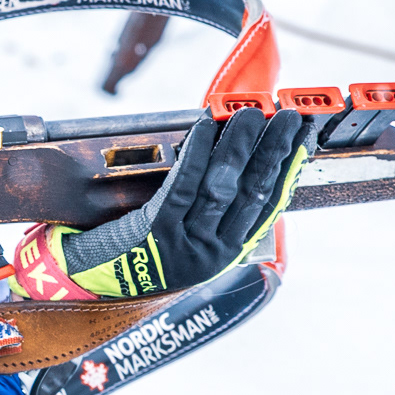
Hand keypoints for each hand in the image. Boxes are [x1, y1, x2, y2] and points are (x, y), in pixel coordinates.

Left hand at [10, 107, 312, 298]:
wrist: (95, 280)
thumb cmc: (142, 252)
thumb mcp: (189, 242)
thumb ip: (217, 216)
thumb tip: (249, 165)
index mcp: (226, 255)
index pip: (268, 207)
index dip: (287, 169)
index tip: (300, 137)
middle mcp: (212, 253)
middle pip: (250, 193)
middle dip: (270, 151)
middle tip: (283, 116)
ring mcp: (185, 244)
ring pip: (221, 187)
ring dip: (238, 146)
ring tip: (250, 114)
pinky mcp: (157, 231)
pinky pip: (182, 185)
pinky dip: (197, 154)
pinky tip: (206, 127)